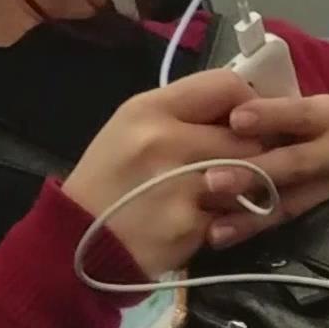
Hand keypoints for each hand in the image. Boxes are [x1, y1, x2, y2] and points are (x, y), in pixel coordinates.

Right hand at [59, 65, 271, 271]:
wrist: (75, 242)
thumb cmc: (108, 179)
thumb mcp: (131, 127)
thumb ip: (182, 112)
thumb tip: (242, 108)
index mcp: (150, 109)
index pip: (226, 85)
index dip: (249, 103)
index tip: (248, 121)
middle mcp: (166, 141)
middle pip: (248, 135)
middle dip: (252, 151)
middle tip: (243, 163)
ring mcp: (181, 186)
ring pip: (249, 177)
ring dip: (246, 187)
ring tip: (224, 193)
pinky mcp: (190, 226)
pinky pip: (234, 216)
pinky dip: (230, 221)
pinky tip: (208, 223)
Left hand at [212, 87, 328, 242]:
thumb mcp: (325, 110)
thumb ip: (284, 114)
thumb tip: (224, 114)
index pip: (300, 114)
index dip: (269, 116)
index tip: (235, 119)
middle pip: (294, 164)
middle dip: (252, 173)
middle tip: (212, 181)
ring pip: (290, 204)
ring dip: (250, 217)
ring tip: (215, 228)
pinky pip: (290, 226)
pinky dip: (256, 232)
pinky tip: (225, 238)